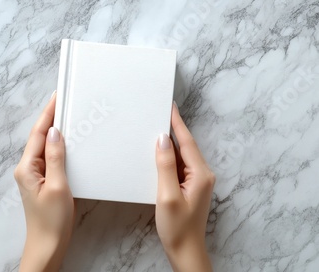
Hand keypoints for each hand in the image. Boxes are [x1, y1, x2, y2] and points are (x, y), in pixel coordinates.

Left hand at [14, 92, 74, 271]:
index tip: (56, 97)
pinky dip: (59, 147)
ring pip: (45, 147)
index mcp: (26, 167)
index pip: (38, 134)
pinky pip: (50, 158)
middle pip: (40, 138)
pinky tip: (69, 142)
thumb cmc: (52, 221)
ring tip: (68, 115)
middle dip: (51, 118)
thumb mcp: (58, 186)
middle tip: (64, 101)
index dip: (48, 114)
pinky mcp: (43, 182)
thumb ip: (56, 158)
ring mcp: (34, 175)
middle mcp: (27, 168)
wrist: (48, 245)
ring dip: (55, 131)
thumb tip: (55, 133)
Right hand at [155, 103, 215, 271]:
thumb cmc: (177, 228)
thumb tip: (162, 139)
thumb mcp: (167, 195)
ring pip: (182, 156)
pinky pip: (179, 166)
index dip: (177, 122)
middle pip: (186, 146)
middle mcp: (202, 174)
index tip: (169, 106)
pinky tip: (157, 154)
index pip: (187, 142)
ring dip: (169, 143)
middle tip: (158, 112)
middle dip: (172, 129)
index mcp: (200, 174)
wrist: (185, 250)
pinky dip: (168, 158)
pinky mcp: (189, 187)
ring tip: (154, 129)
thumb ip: (165, 165)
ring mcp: (197, 181)